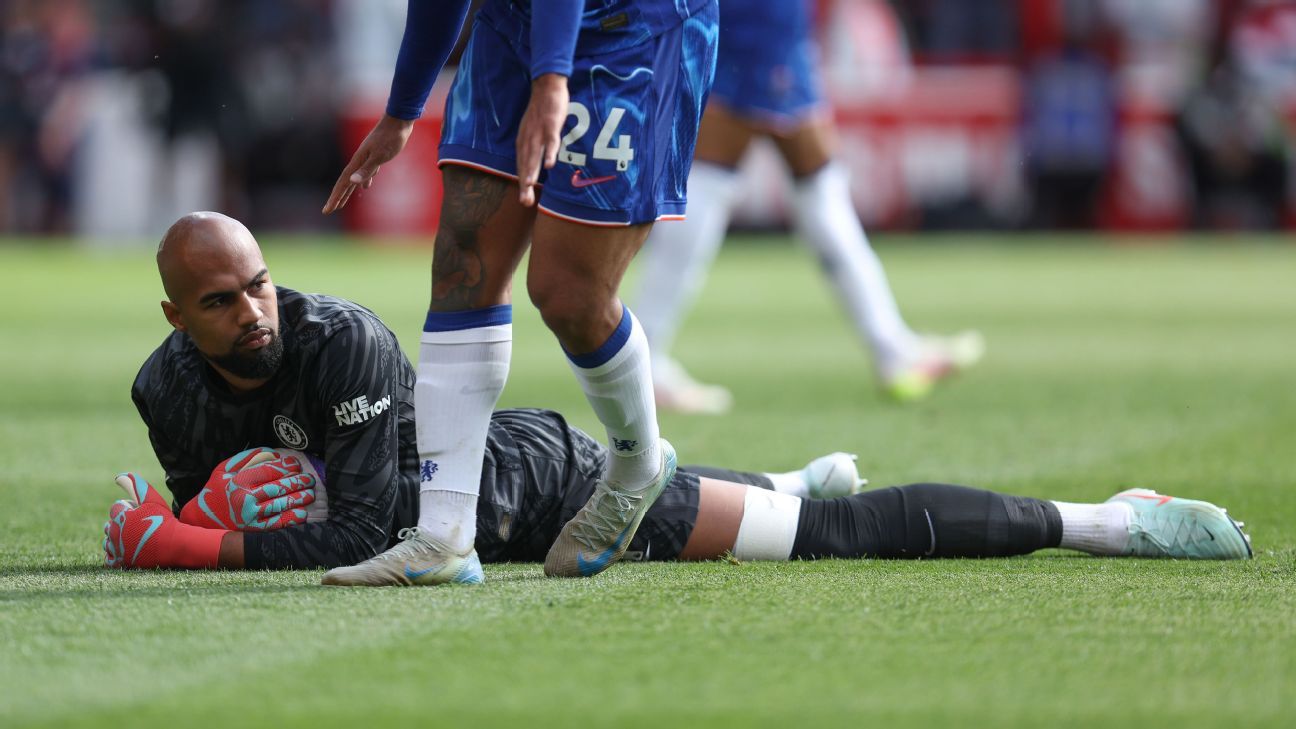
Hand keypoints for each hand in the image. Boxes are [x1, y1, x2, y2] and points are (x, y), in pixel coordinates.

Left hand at [104, 473, 225, 568]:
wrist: (175, 545)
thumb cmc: (165, 520)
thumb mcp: (152, 500)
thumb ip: (136, 485)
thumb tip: (118, 476)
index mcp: (120, 516)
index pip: (116, 508)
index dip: (130, 509)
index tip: (143, 513)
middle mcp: (114, 533)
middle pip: (109, 525)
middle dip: (121, 524)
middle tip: (141, 526)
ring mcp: (116, 549)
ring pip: (107, 541)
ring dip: (116, 539)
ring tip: (135, 538)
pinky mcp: (120, 562)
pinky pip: (109, 558)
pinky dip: (115, 554)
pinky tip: (128, 549)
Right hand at [179, 448, 315, 531]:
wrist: (201, 519)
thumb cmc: (215, 490)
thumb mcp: (224, 469)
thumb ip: (247, 458)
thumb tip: (272, 452)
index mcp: (239, 481)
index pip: (270, 471)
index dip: (286, 467)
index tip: (296, 464)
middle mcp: (245, 498)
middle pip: (279, 487)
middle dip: (298, 482)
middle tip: (309, 479)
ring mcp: (250, 515)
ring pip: (281, 505)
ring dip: (299, 498)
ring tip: (310, 494)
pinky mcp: (254, 530)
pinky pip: (277, 524)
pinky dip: (292, 518)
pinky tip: (302, 513)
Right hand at [322, 114, 415, 213]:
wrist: (399, 122)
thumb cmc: (390, 138)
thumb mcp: (380, 156)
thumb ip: (367, 169)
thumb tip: (353, 182)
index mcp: (357, 162)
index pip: (342, 183)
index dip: (335, 197)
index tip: (327, 210)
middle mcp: (359, 160)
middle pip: (345, 182)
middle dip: (337, 197)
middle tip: (329, 210)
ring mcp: (367, 158)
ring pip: (354, 178)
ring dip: (348, 191)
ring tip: (343, 202)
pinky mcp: (376, 156)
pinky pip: (365, 173)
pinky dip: (364, 180)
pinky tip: (366, 186)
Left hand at [516, 73, 568, 206]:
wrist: (546, 85)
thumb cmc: (542, 111)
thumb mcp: (534, 131)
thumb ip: (534, 147)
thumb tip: (536, 165)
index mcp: (524, 141)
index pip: (522, 166)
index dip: (523, 184)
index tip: (525, 201)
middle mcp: (528, 138)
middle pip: (526, 164)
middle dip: (525, 184)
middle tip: (525, 202)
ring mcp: (540, 131)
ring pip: (535, 154)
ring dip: (532, 170)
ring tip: (530, 186)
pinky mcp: (551, 123)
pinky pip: (551, 140)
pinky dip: (550, 152)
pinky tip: (550, 165)